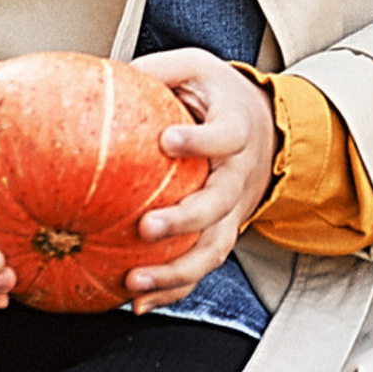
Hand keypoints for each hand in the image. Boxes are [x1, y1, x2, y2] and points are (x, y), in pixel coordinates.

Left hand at [121, 49, 276, 307]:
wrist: (264, 129)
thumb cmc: (217, 96)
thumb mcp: (195, 69)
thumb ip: (159, 69)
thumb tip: (108, 71)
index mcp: (236, 129)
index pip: (225, 137)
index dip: (200, 141)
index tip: (167, 140)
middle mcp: (238, 175)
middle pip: (218, 203)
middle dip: (184, 219)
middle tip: (145, 227)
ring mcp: (232, 210)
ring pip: (213, 247)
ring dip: (175, 270)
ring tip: (133, 282)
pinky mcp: (222, 234)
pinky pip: (201, 268)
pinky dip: (173, 290)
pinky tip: (138, 302)